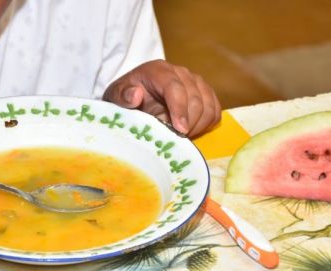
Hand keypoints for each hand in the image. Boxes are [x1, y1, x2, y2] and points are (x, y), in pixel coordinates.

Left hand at [103, 59, 220, 137]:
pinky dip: (207, 124)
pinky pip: (215, 110)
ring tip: (181, 136)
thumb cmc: (126, 98)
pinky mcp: (205, 93)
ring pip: (208, 106)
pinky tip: (192, 131)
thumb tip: (136, 95)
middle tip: (174, 139)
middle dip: (188, 123)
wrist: (135, 97)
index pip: (175, 87)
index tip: (180, 130)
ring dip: (198, 126)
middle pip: (195, 99)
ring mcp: (195, 82)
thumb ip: (122, 96)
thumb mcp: (115, 97)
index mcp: (158, 70)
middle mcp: (180, 72)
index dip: (180, 109)